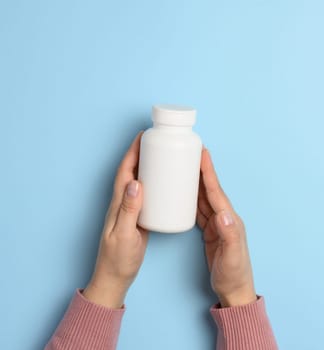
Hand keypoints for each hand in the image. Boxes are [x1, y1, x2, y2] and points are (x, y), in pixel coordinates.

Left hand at [83, 132, 147, 307]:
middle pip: (131, 171)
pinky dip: (155, 184)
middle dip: (141, 153)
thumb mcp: (124, 234)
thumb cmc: (117, 258)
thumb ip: (129, 209)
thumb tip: (135, 182)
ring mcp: (131, 209)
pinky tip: (166, 184)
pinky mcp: (139, 217)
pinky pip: (147, 195)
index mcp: (117, 203)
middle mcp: (123, 202)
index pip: (124, 171)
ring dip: (148, 166)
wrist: (116, 277)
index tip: (142, 136)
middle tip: (157, 142)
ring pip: (139, 181)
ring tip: (163, 156)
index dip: (132, 152)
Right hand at [197, 148, 256, 307]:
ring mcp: (217, 223)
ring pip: (204, 198)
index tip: (203, 154)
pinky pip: (199, 209)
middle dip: (201, 171)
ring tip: (184, 169)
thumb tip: (223, 214)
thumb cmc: (233, 274)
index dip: (208, 173)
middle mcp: (224, 218)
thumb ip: (229, 236)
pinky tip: (184, 194)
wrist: (234, 289)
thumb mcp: (232, 257)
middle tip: (192, 154)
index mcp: (229, 220)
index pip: (216, 192)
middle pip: (210, 190)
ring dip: (195, 183)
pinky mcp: (211, 230)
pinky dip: (191, 199)